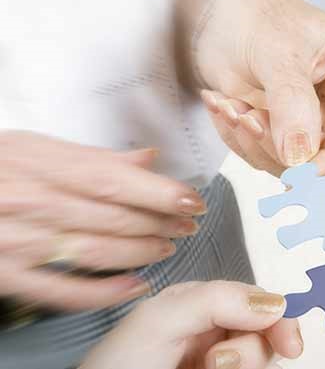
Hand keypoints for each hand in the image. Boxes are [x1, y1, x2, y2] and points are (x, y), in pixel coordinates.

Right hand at [0, 131, 206, 309]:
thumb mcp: (31, 147)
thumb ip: (91, 156)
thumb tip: (146, 159)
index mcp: (39, 165)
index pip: (112, 180)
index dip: (159, 192)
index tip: (191, 199)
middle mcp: (31, 204)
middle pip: (112, 217)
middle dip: (160, 223)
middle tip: (189, 223)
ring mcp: (19, 243)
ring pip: (96, 253)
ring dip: (142, 252)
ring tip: (169, 246)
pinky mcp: (8, 275)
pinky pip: (64, 291)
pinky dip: (105, 293)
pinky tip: (135, 286)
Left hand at [80, 281, 302, 368]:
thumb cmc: (116, 366)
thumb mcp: (162, 319)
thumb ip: (218, 300)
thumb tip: (275, 303)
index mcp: (200, 303)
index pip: (257, 300)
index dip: (279, 318)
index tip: (289, 344)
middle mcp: (213, 331)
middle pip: (267, 332)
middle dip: (254, 348)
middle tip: (221, 364)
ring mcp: (215, 363)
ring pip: (261, 358)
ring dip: (245, 365)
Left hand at [192, 0, 324, 174]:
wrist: (221, 11)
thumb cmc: (256, 14)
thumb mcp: (275, 50)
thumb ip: (291, 102)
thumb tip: (299, 157)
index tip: (297, 174)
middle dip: (281, 149)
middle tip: (242, 117)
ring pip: (299, 167)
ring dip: (255, 144)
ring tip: (228, 104)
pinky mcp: (297, 135)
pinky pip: (273, 160)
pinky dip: (244, 141)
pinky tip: (228, 107)